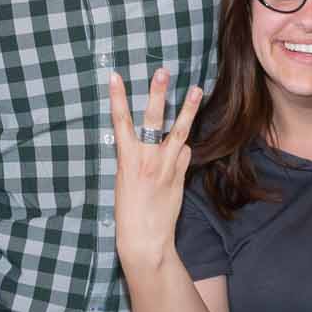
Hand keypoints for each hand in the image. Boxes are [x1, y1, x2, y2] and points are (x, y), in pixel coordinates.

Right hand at [107, 67, 202, 269]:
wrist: (145, 239)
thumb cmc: (129, 213)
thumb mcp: (125, 181)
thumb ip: (139, 159)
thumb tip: (158, 143)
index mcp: (126, 159)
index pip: (121, 121)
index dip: (117, 98)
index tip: (115, 76)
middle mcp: (146, 159)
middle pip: (152, 119)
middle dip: (157, 94)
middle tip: (162, 71)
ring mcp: (165, 167)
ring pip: (179, 132)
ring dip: (188, 109)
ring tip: (196, 89)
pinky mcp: (179, 176)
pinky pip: (184, 155)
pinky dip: (184, 148)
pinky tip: (183, 147)